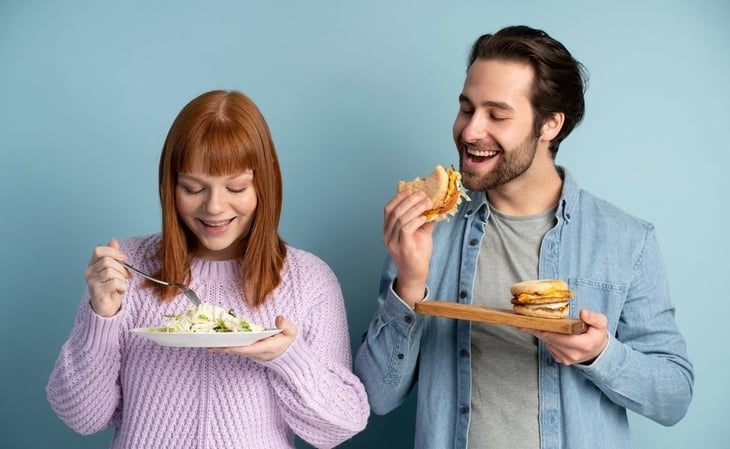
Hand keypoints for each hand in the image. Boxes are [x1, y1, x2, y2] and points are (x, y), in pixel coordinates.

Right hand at [84, 239, 128, 317]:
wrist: (107, 308)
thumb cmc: (111, 288)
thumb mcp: (114, 269)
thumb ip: (113, 255)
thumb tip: (113, 240)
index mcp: (92, 264)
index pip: (99, 250)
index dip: (113, 252)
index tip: (123, 259)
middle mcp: (89, 272)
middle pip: (107, 261)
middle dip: (121, 267)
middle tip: (127, 275)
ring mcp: (91, 282)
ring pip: (111, 271)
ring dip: (122, 278)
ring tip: (122, 284)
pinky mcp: (96, 292)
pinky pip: (114, 283)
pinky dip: (122, 286)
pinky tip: (120, 291)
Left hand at [208, 315, 296, 361]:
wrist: (290, 355)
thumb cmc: (290, 341)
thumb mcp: (292, 332)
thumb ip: (286, 325)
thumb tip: (279, 318)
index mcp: (267, 348)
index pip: (249, 348)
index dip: (236, 347)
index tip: (224, 345)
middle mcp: (257, 353)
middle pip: (238, 351)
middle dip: (224, 348)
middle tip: (208, 344)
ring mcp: (253, 354)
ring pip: (236, 351)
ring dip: (223, 348)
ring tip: (208, 343)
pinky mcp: (251, 352)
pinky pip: (237, 350)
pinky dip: (227, 346)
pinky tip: (217, 343)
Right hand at [383, 189, 434, 306]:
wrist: (415, 275)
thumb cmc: (417, 254)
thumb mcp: (421, 232)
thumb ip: (424, 219)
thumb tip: (434, 204)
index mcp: (388, 230)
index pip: (388, 210)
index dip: (398, 198)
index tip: (411, 189)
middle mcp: (387, 235)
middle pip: (394, 212)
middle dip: (409, 200)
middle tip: (422, 194)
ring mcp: (393, 243)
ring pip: (400, 219)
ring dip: (415, 208)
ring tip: (427, 203)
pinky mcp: (402, 249)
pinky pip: (406, 230)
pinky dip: (416, 221)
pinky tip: (425, 217)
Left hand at [523, 309, 608, 364]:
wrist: (596, 351)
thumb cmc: (597, 335)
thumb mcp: (601, 324)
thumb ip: (594, 317)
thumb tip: (583, 312)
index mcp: (584, 345)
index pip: (562, 336)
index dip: (548, 327)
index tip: (535, 320)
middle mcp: (573, 354)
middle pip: (550, 339)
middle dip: (538, 328)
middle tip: (524, 318)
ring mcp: (565, 358)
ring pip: (547, 342)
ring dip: (538, 331)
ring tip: (527, 321)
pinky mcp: (559, 359)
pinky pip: (547, 346)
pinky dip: (542, 336)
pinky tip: (537, 327)